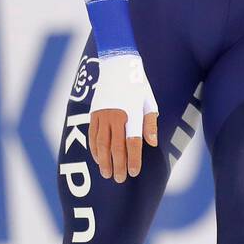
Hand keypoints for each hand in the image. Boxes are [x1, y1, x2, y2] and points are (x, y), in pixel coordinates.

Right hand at [88, 54, 158, 181]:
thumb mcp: (149, 101)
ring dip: (104, 161)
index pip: (133, 143)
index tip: (134, 172)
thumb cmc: (137, 85)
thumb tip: (152, 143)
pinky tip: (98, 158)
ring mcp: (102, 115)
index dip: (134, 160)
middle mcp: (115, 116)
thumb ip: (150, 123)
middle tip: (119, 179)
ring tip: (107, 173)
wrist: (117, 65)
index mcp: (132, 114)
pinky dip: (94, 149)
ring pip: (101, 144)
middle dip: (118, 165)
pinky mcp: (93, 113)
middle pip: (116, 147)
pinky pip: (92, 136)